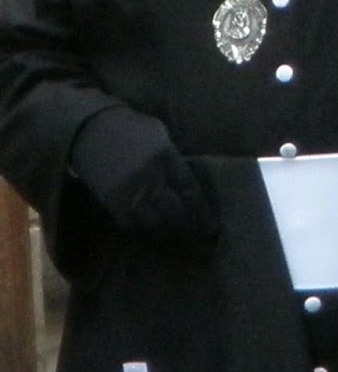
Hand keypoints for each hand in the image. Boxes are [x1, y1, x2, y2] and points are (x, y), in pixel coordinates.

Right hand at [69, 106, 216, 246]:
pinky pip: (132, 225)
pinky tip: (158, 238)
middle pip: (175, 211)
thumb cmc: (132, 129)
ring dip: (170, 235)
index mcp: (165, 156)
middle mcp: (149, 176)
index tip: (212, 226)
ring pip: (155, 223)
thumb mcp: (161, 134)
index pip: (190, 190)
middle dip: (191, 228)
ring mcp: (129, 191)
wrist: (91, 130)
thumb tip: (191, 181)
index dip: (203, 212)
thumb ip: (175, 158)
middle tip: (202, 239)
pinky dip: (147, 234)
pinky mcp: (112, 201)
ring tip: (183, 243)